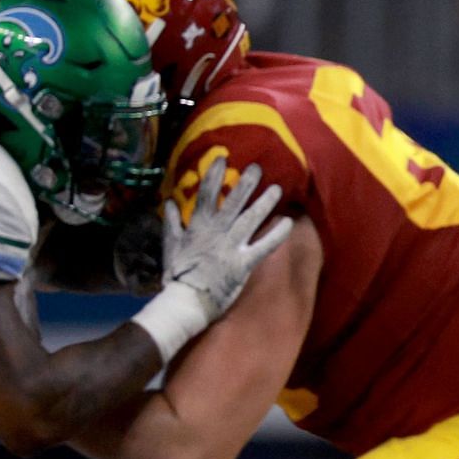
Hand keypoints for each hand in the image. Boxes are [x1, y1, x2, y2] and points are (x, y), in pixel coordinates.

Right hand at [161, 157, 291, 319]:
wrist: (187, 300)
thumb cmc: (178, 274)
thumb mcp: (171, 245)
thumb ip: (172, 223)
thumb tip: (170, 203)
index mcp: (199, 225)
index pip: (207, 194)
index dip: (214, 175)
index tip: (222, 157)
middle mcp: (218, 231)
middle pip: (234, 202)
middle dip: (246, 183)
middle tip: (258, 167)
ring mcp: (231, 246)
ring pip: (251, 219)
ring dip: (265, 203)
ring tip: (277, 189)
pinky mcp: (243, 263)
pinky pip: (264, 246)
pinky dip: (276, 235)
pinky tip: (289, 224)